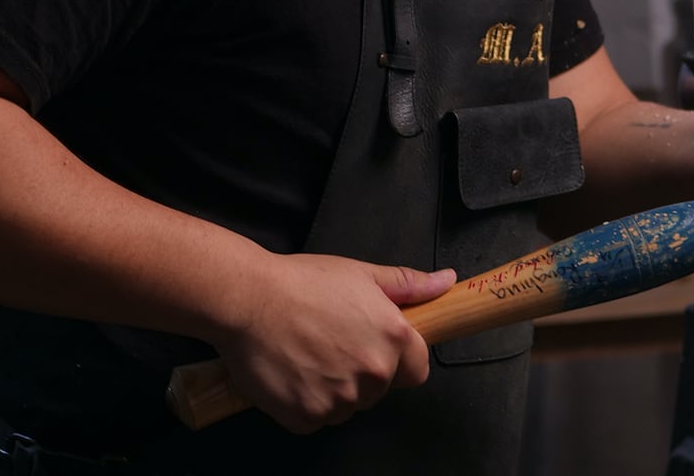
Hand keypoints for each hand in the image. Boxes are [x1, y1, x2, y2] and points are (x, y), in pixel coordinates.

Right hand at [209, 253, 454, 433]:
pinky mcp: (307, 417)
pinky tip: (293, 373)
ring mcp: (340, 400)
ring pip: (348, 405)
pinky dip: (306, 402)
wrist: (247, 300)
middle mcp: (372, 375)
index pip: (417, 370)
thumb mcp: (362, 275)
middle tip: (333, 342)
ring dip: (335, 389)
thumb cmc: (302, 283)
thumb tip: (446, 282)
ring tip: (309, 354)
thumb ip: (409, 285)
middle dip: (362, 371)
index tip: (375, 347)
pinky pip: (317, 418)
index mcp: (393, 340)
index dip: (399, 359)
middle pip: (380, 388)